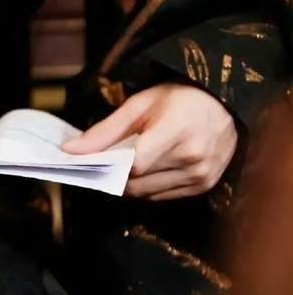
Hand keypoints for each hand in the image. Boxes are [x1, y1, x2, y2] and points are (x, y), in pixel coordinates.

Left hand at [62, 83, 237, 200]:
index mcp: (176, 131)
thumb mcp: (139, 104)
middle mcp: (192, 159)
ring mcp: (201, 176)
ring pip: (149, 194)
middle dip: (112, 176)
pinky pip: (165, 197)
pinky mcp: (205, 186)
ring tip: (119, 166)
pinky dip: (148, 188)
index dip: (108, 166)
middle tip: (98, 165)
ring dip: (129, 185)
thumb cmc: (179, 97)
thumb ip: (105, 130)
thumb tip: (70, 150)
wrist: (224, 103)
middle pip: (138, 183)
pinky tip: (143, 172)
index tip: (87, 162)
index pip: (134, 164)